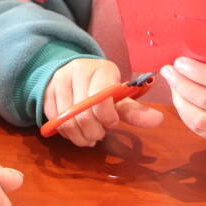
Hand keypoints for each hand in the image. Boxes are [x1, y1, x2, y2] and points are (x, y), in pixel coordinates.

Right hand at [43, 58, 163, 147]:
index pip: (102, 98)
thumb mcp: (119, 96)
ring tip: (89, 137)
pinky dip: (67, 133)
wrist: (73, 71)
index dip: (107, 117)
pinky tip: (76, 131)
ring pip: (67, 121)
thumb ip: (135, 111)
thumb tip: (158, 120)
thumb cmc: (101, 86)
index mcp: (101, 68)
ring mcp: (59, 80)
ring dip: (80, 136)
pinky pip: (55, 121)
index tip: (112, 122)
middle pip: (83, 114)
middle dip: (94, 131)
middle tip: (99, 134)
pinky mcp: (46, 92)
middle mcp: (78, 70)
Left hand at [160, 57, 205, 143]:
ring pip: (199, 117)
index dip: (195, 70)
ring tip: (172, 83)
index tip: (179, 61)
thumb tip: (188, 51)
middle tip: (169, 70)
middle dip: (182, 83)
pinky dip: (183, 111)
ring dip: (179, 98)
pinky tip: (178, 97)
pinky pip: (197, 128)